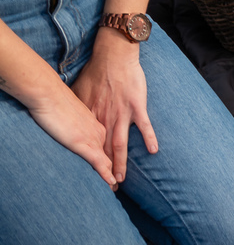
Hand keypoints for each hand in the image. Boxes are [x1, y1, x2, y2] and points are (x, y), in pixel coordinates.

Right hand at [26, 80, 116, 186]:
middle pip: (111, 153)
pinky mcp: (84, 142)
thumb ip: (77, 121)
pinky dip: (105, 173)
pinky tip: (111, 182)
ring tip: (115, 188)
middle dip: (116, 168)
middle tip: (118, 183)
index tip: (112, 168)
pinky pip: (99, 161)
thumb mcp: (73, 111)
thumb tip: (73, 127)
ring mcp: (94, 137)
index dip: (111, 156)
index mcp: (97, 123)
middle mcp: (100, 130)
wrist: (50, 93)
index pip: (107, 143)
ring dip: (114, 173)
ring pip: (109, 158)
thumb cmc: (57, 99)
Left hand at [71, 32, 158, 183]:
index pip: (90, 144)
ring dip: (120, 162)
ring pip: (120, 144)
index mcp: (92, 117)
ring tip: (121, 179)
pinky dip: (149, 138)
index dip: (90, 162)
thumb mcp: (78, 91)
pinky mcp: (137, 106)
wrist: (113, 56)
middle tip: (106, 188)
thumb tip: (68, 118)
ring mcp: (122, 114)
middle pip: (104, 150)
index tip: (90, 177)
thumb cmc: (95, 72)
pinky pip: (144, 125)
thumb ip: (76, 108)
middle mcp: (106, 119)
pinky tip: (153, 151)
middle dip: (104, 170)